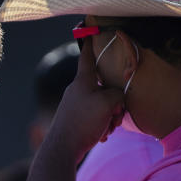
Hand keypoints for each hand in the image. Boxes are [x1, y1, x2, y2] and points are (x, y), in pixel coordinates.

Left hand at [51, 32, 125, 155]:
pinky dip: (101, 126)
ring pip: (101, 105)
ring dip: (109, 117)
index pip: (88, 57)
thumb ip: (118, 93)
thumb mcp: (107, 103)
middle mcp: (77, 90)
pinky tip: (101, 136)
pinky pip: (95, 118)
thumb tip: (115, 99)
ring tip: (106, 128)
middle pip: (103, 87)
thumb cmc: (83, 122)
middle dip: (115, 102)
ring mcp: (75, 105)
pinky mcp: (75, 120)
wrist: (62, 149)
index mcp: (83, 81)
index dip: (91, 44)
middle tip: (115, 116)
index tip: (89, 30)